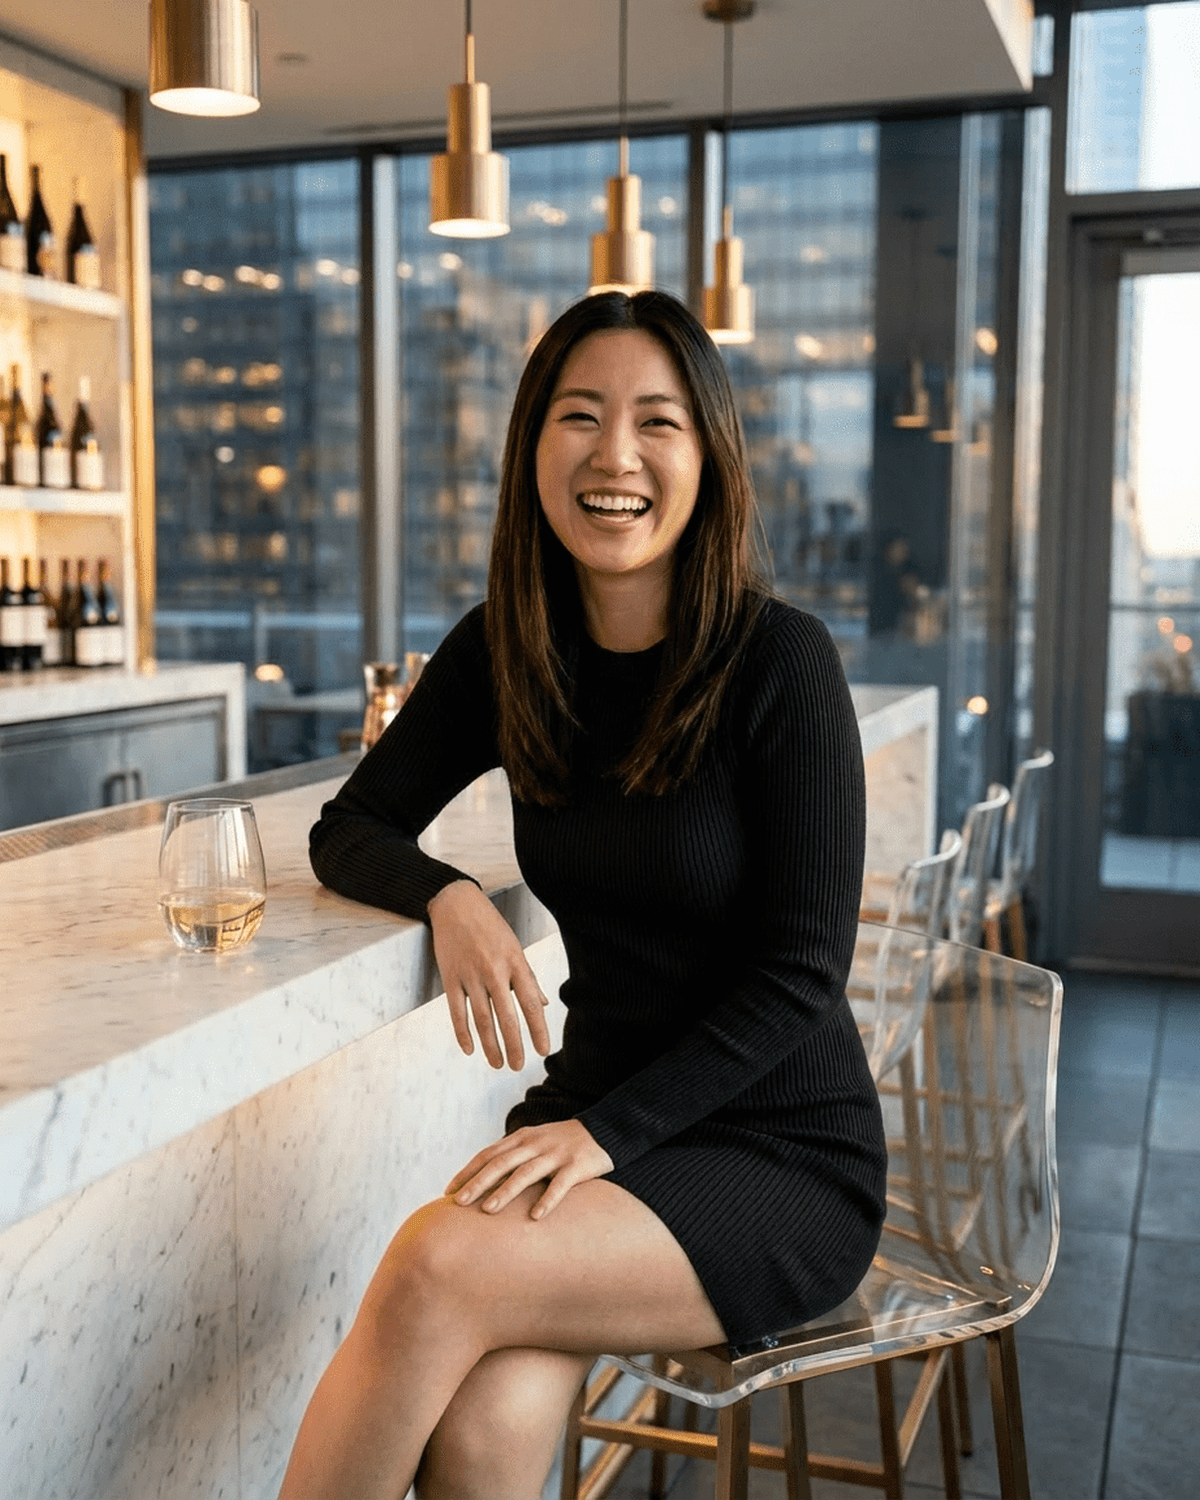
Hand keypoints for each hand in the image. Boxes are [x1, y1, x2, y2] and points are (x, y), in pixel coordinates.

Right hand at [427, 879, 551, 1070]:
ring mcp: (471, 975)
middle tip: (518, 1066)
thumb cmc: (490, 926)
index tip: (543, 1051)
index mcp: (516, 962)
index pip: (531, 1003)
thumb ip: (528, 978)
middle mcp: (495, 971)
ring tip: (497, 1063)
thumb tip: (544, 1004)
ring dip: (490, 1045)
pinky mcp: (450, 977)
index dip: (538, 1030)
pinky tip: (470, 1049)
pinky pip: (456, 1012)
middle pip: (506, 1017)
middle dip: (514, 1046)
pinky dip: (462, 1033)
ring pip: (482, 1019)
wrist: (455, 904)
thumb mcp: (515, 947)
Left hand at [445, 1120, 614, 1219]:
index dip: (468, 1171)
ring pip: (526, 1173)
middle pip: (501, 1163)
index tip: (449, 1191)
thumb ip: (511, 1156)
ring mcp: (556, 1154)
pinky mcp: (577, 1166)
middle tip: (458, 1203)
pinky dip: (548, 1199)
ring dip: (505, 1191)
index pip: (488, 1154)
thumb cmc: (561, 1144)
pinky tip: (536, 1216)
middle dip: (478, 1183)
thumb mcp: (534, 1143)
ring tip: (487, 1210)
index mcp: (522, 1138)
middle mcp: (536, 1144)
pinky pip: (561, 1185)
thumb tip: (480, 1181)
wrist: (603, 1132)